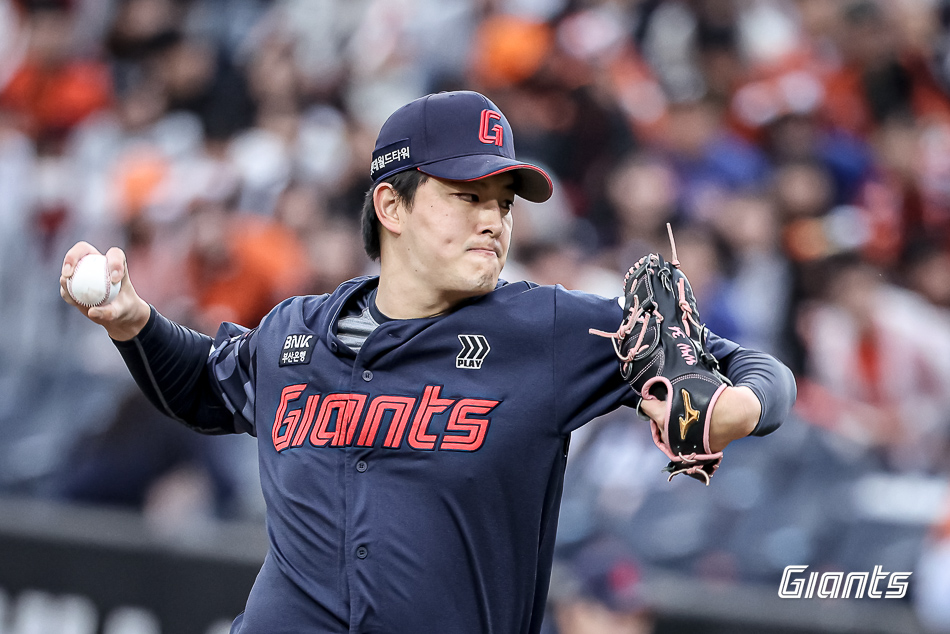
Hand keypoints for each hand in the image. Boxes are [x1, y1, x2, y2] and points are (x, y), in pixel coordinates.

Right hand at [60, 242, 150, 340]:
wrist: (116, 314)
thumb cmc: (123, 308)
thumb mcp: (122, 312)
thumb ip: (110, 312)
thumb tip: (91, 311)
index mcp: (116, 263)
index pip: (115, 254)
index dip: (114, 262)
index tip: (115, 280)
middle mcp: (97, 262)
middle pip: (82, 249)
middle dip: (72, 256)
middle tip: (68, 274)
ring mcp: (83, 270)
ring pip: (69, 266)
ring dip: (66, 278)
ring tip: (73, 295)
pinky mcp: (73, 282)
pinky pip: (65, 284)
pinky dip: (66, 292)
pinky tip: (74, 302)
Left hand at [638, 386, 760, 452]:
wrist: (733, 416)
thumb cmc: (709, 397)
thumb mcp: (686, 383)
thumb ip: (669, 386)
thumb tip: (659, 380)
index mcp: (662, 416)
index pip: (645, 405)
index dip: (650, 399)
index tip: (656, 396)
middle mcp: (666, 433)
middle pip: (655, 419)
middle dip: (661, 412)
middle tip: (674, 405)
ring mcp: (677, 445)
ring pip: (666, 432)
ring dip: (671, 425)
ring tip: (685, 416)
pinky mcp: (688, 451)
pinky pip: (679, 441)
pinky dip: (682, 435)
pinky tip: (692, 427)